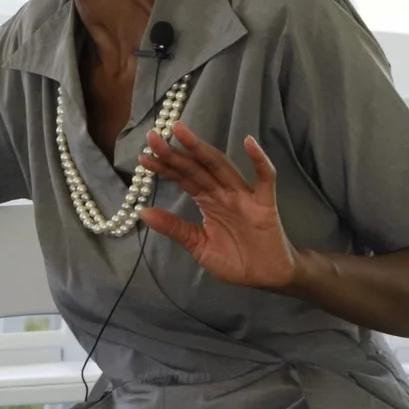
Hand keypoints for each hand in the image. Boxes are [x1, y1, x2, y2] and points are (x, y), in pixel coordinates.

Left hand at [138, 124, 298, 289]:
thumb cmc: (235, 259)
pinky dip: (259, 160)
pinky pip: (265, 179)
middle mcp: (224, 192)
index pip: (183, 178)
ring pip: (221, 167)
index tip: (143, 156)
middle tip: (153, 136)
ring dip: (202, 149)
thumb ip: (174, 228)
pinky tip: (249, 142)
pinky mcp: (265, 204)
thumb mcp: (198, 244)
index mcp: (208, 200)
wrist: (266, 277)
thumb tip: (142, 212)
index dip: (164, 167)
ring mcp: (245, 196)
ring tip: (181, 132)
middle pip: (196, 168)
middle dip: (175, 152)